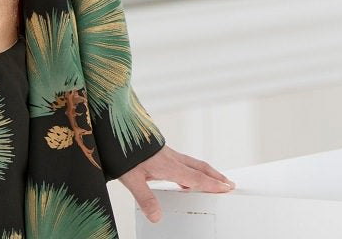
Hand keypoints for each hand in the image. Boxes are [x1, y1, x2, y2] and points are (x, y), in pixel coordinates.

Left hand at [119, 144, 234, 223]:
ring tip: (210, 179)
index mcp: (168, 165)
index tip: (227, 187)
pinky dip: (189, 167)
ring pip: (190, 162)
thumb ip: (145, 198)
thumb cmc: (121, 150)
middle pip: (198, 167)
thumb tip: (157, 217)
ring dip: (203, 171)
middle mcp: (169, 157)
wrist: (113, 123)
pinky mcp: (157, 148)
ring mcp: (164, 151)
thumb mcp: (130, 178)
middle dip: (214, 176)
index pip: (195, 178)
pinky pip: (180, 159)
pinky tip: (181, 174)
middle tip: (228, 183)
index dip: (212, 184)